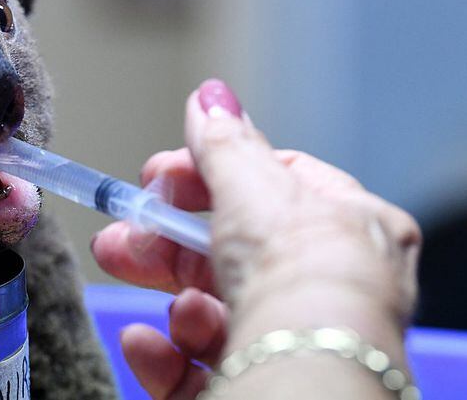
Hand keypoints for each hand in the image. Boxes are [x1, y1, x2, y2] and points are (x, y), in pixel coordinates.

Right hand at [91, 79, 421, 398]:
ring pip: (214, 312)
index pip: (272, 188)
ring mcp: (292, 342)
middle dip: (163, 243)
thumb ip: (223, 143)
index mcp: (346, 230)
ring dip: (174, 299)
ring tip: (155, 294)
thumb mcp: (252, 185)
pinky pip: (202, 367)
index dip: (208, 178)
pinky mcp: (258, 386)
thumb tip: (209, 96)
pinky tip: (145, 342)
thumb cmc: (300, 274)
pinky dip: (165, 354)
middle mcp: (326, 290)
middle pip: (229, 255)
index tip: (157, 177)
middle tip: (119, 237)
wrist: (305, 368)